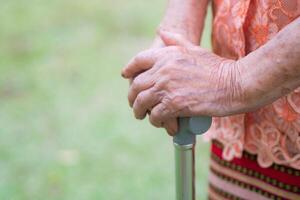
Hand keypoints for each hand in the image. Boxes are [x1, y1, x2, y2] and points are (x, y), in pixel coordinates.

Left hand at [122, 31, 246, 134]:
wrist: (235, 83)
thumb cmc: (217, 68)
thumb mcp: (195, 49)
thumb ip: (176, 41)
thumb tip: (162, 32)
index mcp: (167, 55)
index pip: (138, 61)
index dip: (129, 69)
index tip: (125, 76)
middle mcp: (163, 70)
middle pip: (136, 85)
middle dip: (132, 97)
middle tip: (135, 104)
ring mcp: (167, 88)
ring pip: (141, 102)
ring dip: (139, 111)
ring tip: (142, 115)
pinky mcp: (174, 105)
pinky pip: (155, 116)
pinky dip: (155, 121)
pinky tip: (160, 123)